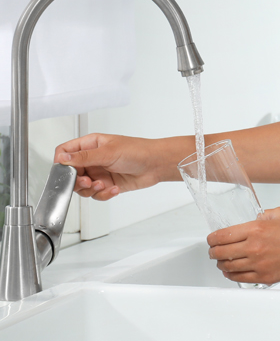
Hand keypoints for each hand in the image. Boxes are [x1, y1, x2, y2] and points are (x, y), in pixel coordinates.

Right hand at [54, 133, 172, 200]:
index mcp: (91, 145)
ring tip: (103, 185)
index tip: (66, 172)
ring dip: (91, 190)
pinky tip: (114, 189)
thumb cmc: (138, 150)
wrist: (156, 164)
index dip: (61, 163)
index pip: (65, 152)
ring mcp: (100, 172)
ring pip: (82, 187)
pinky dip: (104, 194)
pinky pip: (96, 195)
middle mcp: (93, 159)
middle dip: (77, 181)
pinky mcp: (107, 185)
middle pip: (71, 174)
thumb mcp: (108, 152)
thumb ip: (84, 157)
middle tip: (88, 182)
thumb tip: (63, 158)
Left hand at [207, 207, 279, 285]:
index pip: (222, 235)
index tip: (210, 239)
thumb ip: (262, 214)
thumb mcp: (279, 213)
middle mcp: (254, 247)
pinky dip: (230, 274)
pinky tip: (230, 270)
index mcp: (256, 229)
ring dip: (220, 263)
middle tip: (212, 250)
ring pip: (227, 266)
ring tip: (220, 260)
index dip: (211, 238)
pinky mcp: (263, 277)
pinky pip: (239, 278)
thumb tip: (252, 219)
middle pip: (220, 252)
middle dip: (212, 251)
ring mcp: (258, 264)